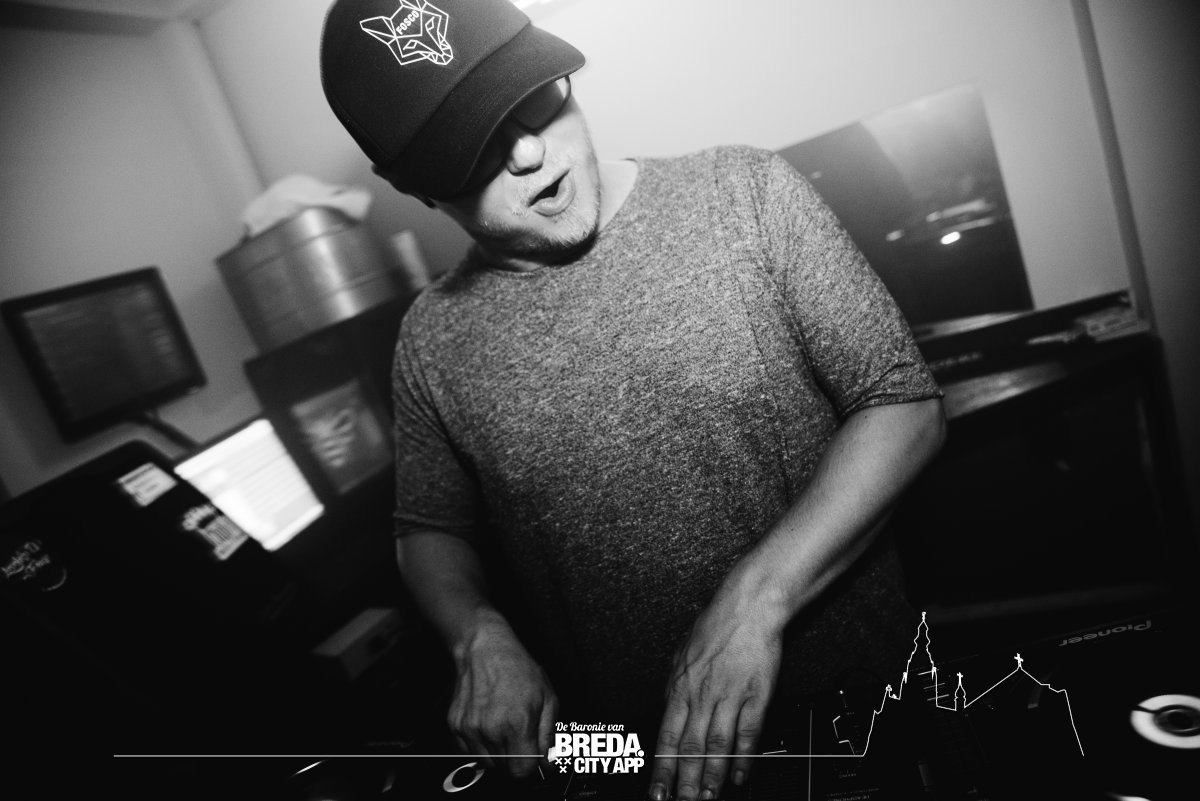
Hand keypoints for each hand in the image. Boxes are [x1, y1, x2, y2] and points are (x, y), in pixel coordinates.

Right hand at [450, 614, 557, 777]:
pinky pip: (470, 751)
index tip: (532, 756)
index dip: (530, 766)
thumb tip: (549, 761)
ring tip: (503, 726)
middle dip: (515, 756)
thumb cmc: (517, 668)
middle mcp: (490, 729)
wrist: (485, 649)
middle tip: (519, 734)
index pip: (521, 771)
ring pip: (487, 762)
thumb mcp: (548, 697)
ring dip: (498, 752)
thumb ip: (549, 735)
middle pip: (505, 768)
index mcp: (517, 723)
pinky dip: (480, 744)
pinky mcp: (455, 726)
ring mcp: (470, 728)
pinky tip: (488, 723)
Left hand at [649, 583, 782, 800]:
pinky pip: (748, 732)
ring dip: (712, 776)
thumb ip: (675, 685)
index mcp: (680, 686)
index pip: (667, 737)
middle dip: (685, 781)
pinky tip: (739, 775)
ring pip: (717, 745)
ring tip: (708, 799)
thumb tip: (666, 707)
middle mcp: (702, 695)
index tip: (658, 791)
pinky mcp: (756, 695)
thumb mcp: (682, 654)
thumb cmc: (716, 626)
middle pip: (691, 748)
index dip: (662, 768)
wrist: (748, 607)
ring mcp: (729, 696)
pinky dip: (743, 757)